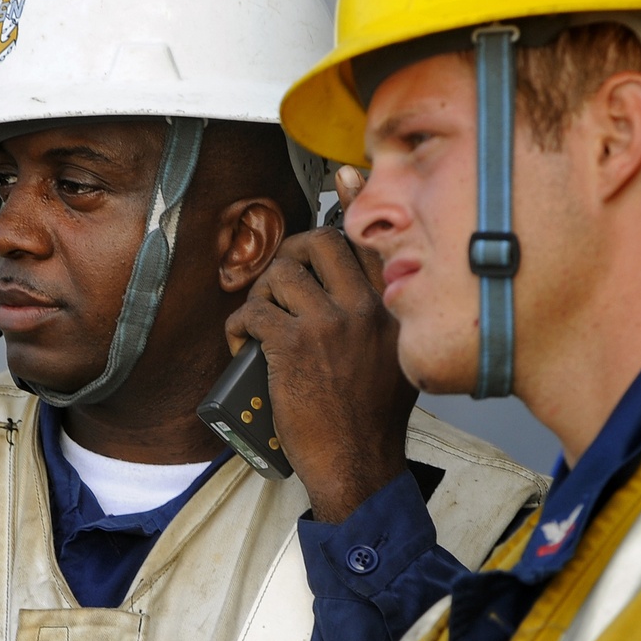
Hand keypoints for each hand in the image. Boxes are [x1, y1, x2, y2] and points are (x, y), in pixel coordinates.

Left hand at [225, 166, 416, 521]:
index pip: (376, 242)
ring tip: (260, 321)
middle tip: (281, 282)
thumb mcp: (401, 364)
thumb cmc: (374, 422)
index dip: (358, 203)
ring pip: (281, 274)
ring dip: (261, 294)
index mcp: (396, 310)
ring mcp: (331, 326)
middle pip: (320, 244)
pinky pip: (254, 311)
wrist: (359, 465)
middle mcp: (368, 309)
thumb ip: (390, 325)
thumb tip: (370, 298)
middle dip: (291, 254)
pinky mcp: (294, 347)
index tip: (347, 176)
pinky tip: (241, 345)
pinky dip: (239, 326)